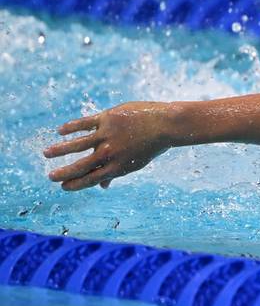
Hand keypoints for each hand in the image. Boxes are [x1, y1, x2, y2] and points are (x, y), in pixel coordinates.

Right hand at [43, 102, 176, 190]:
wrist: (167, 124)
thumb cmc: (152, 145)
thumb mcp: (136, 162)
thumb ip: (117, 172)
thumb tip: (103, 186)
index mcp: (118, 166)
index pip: (91, 178)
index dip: (76, 184)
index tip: (63, 186)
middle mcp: (110, 153)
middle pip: (81, 165)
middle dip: (64, 173)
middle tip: (50, 177)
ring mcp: (107, 135)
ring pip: (77, 144)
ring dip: (60, 150)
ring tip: (47, 153)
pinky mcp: (106, 119)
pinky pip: (84, 123)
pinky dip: (71, 127)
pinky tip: (60, 131)